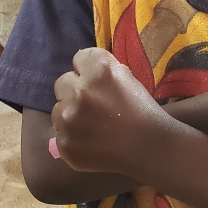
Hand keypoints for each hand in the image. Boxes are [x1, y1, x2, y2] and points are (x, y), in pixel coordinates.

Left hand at [51, 48, 169, 174]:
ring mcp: (69, 119)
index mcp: (101, 70)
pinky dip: (72, 137)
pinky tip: (91, 142)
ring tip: (91, 126)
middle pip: (62, 82)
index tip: (96, 82)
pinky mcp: (64, 143)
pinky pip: (60, 134)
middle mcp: (81, 91)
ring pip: (58, 109)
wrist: (149, 149)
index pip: (79, 58)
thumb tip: (84, 70)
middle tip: (92, 105)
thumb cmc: (144, 112)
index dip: (87, 70)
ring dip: (70, 114)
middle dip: (74, 91)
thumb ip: (104, 70)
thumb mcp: (129, 79)